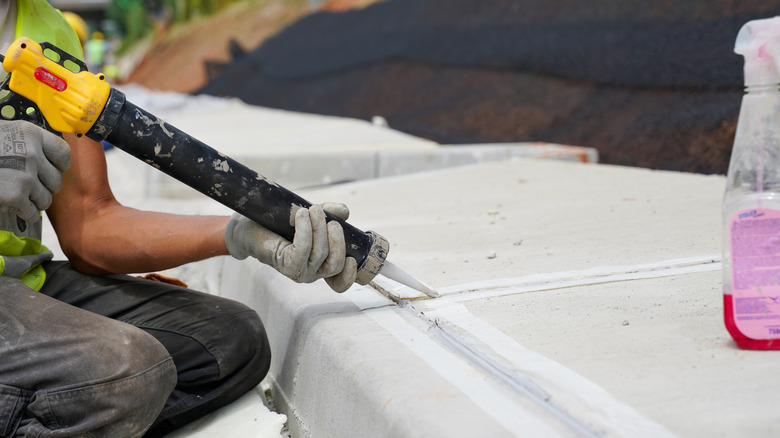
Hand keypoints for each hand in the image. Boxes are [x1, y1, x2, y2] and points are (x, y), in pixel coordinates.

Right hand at [0, 121, 70, 223]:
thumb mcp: (4, 132)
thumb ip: (25, 142)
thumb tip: (42, 157)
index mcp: (30, 134)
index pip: (63, 154)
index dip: (59, 165)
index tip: (52, 170)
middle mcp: (32, 155)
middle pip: (56, 180)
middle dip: (44, 187)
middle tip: (30, 187)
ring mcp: (25, 177)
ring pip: (46, 199)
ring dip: (34, 201)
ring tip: (19, 197)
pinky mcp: (15, 197)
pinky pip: (33, 213)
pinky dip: (26, 214)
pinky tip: (15, 209)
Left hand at [225, 203, 357, 292]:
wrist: (249, 225)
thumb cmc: (279, 222)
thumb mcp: (311, 216)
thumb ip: (329, 213)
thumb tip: (345, 211)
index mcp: (320, 266)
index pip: (339, 283)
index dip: (349, 275)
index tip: (352, 259)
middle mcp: (311, 274)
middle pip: (335, 263)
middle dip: (337, 238)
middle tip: (326, 216)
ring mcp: (298, 273)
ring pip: (320, 254)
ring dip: (319, 227)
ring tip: (311, 209)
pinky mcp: (285, 266)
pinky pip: (302, 249)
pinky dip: (305, 230)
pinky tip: (301, 215)